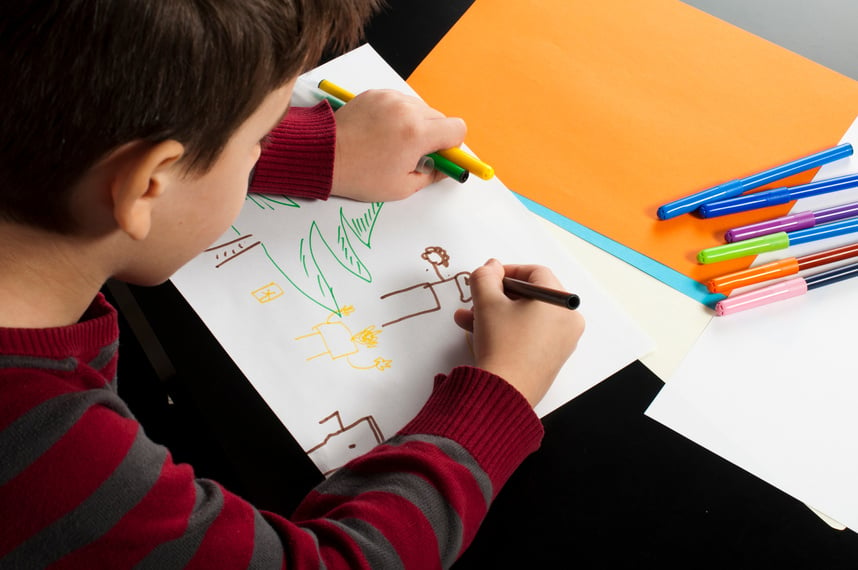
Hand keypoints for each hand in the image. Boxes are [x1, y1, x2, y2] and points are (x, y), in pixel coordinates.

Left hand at [330, 89, 466, 201]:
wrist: (324, 155)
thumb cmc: (359, 175)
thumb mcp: (402, 187)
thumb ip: (432, 176)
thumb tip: (445, 168)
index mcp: (417, 134)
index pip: (457, 129)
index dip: (454, 145)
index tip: (442, 155)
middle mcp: (407, 110)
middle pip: (440, 118)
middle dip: (434, 136)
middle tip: (415, 154)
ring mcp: (390, 99)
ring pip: (420, 108)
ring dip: (416, 124)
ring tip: (394, 143)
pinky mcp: (376, 94)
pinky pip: (399, 102)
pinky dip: (398, 115)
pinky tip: (381, 132)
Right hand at [453, 259, 584, 406]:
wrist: (504, 392)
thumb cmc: (502, 346)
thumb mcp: (487, 302)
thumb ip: (485, 277)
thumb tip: (491, 267)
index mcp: (561, 302)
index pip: (535, 273)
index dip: (507, 270)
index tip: (487, 276)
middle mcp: (568, 320)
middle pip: (531, 295)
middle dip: (497, 295)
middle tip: (477, 297)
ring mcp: (561, 342)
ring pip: (526, 316)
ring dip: (496, 313)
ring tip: (468, 317)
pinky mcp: (550, 358)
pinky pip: (529, 334)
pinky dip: (507, 329)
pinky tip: (479, 332)